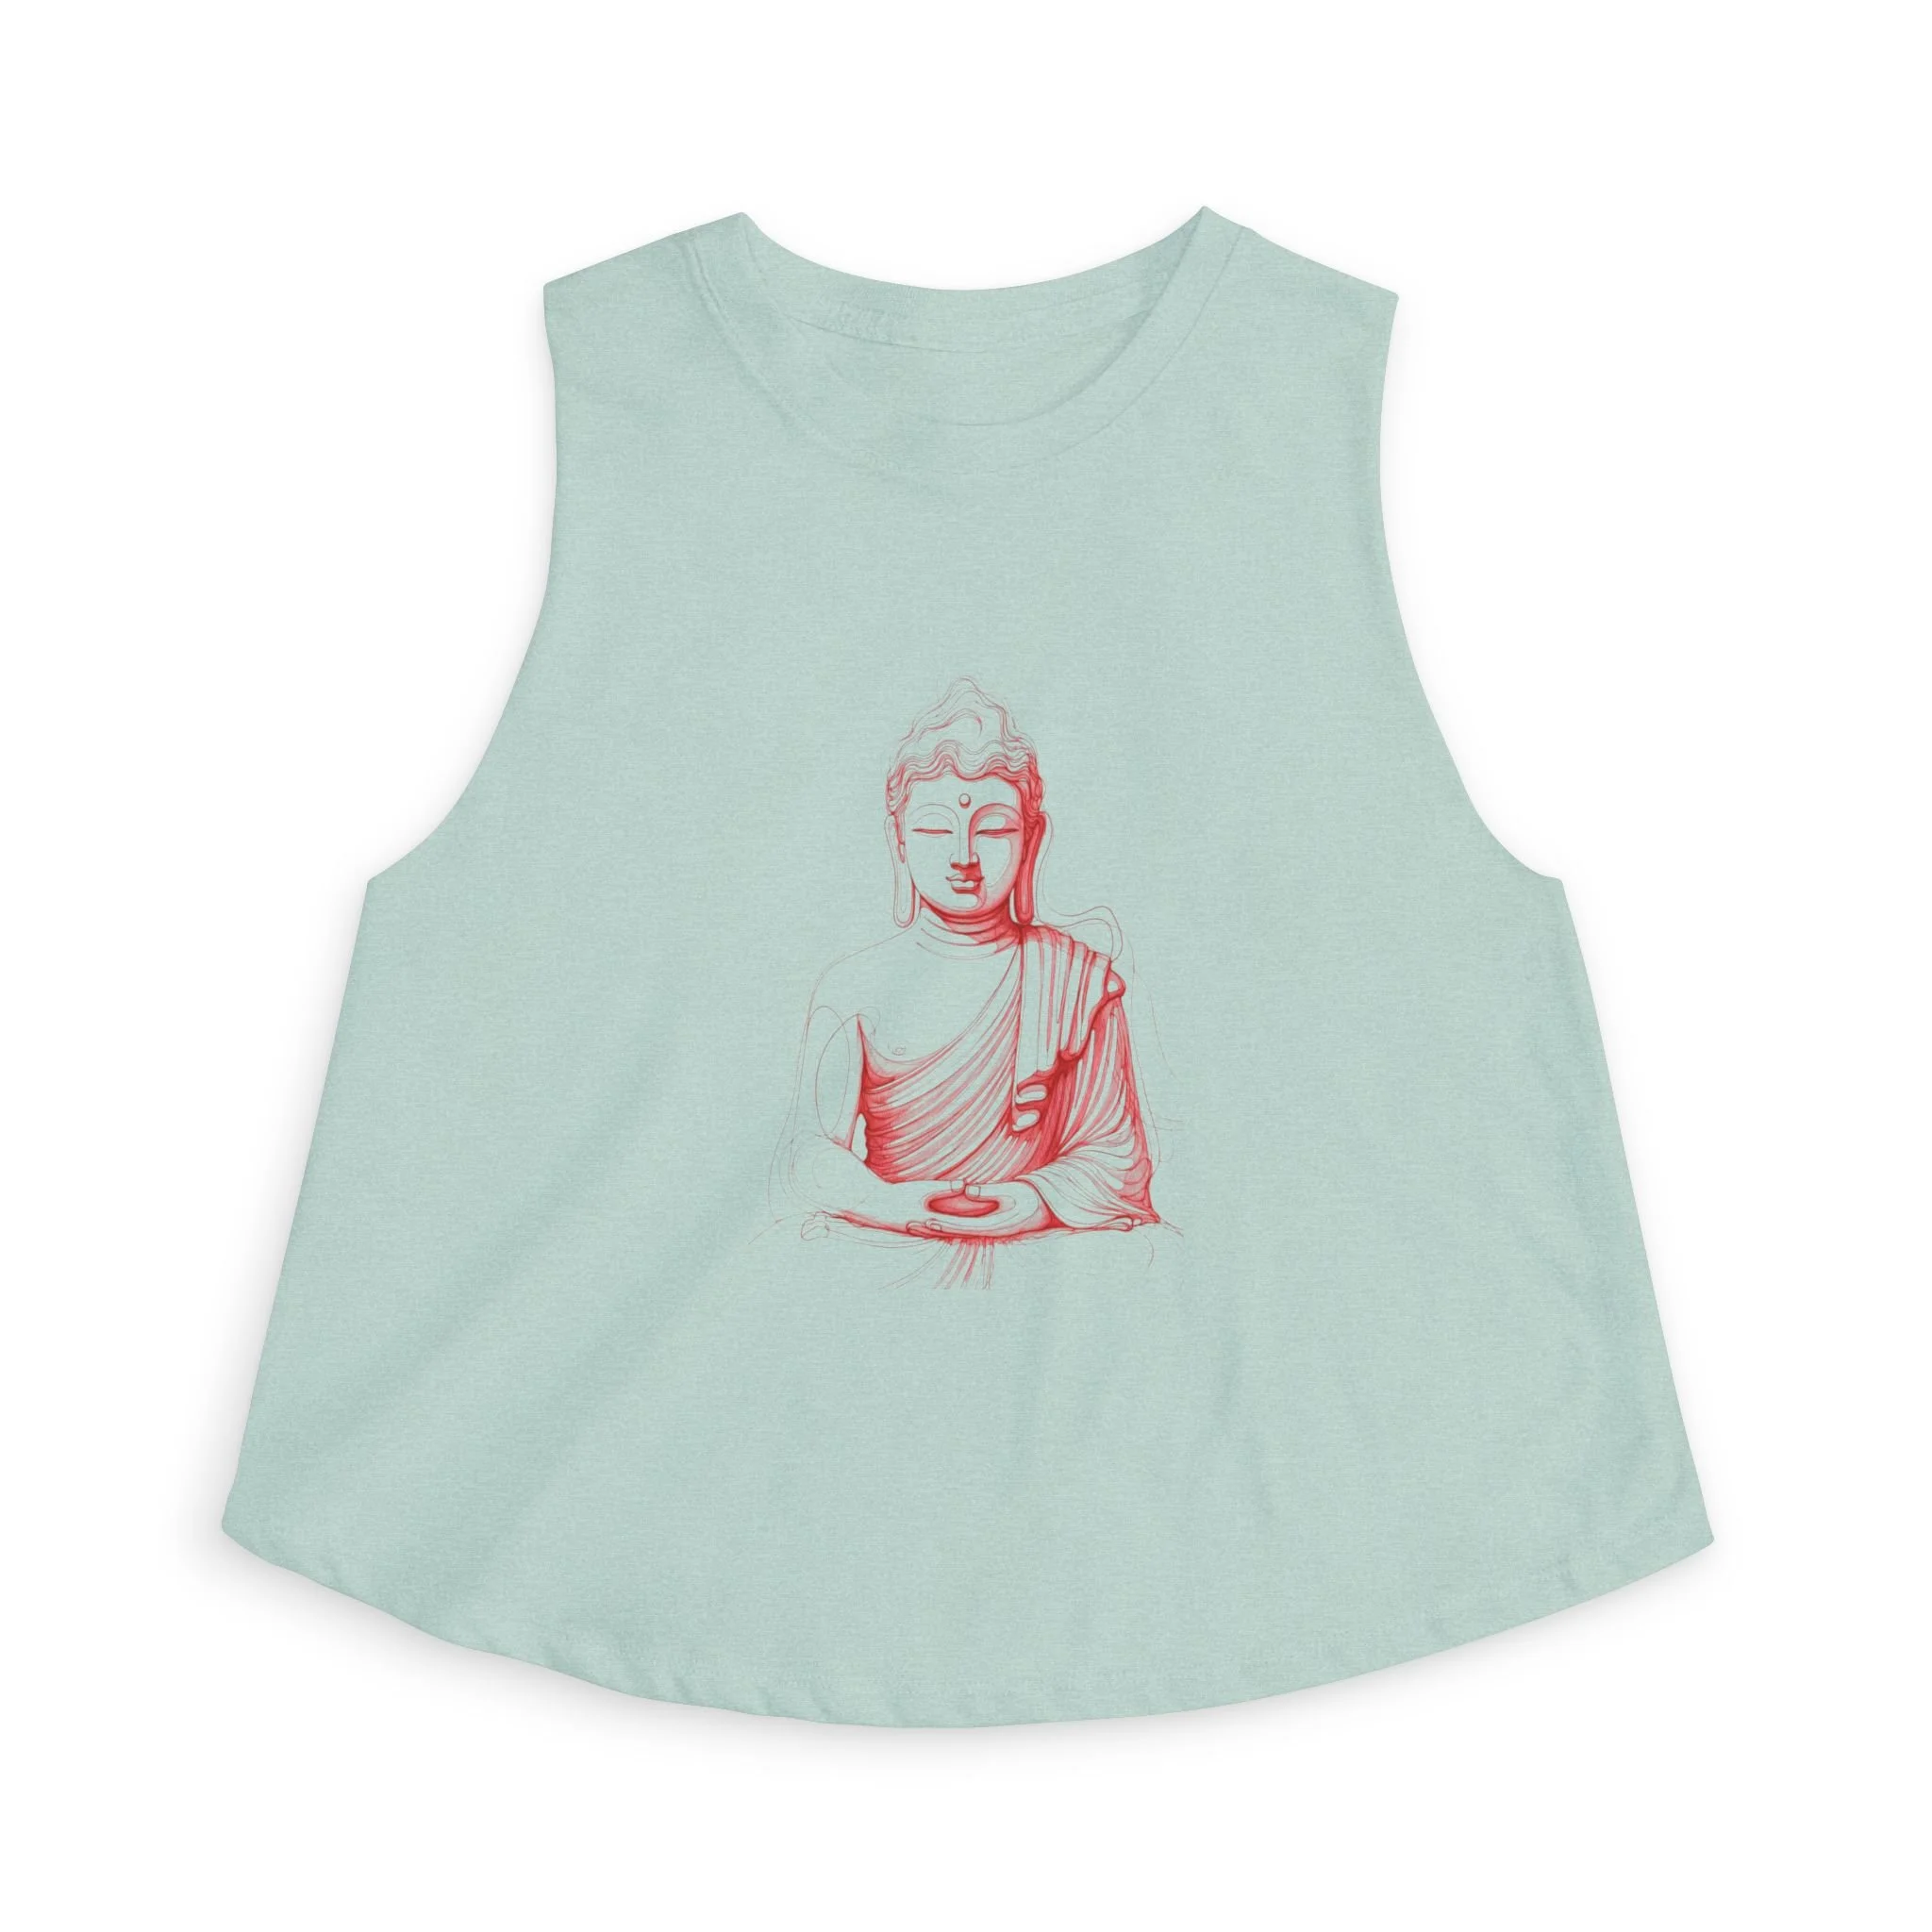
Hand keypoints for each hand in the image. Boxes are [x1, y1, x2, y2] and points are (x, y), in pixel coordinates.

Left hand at [908, 1180, 1053, 1240]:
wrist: (1046, 1209)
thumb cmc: (1031, 1198)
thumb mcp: (1011, 1192)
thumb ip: (988, 1192)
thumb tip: (967, 1190)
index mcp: (992, 1226)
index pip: (962, 1226)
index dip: (943, 1223)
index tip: (926, 1219)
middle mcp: (986, 1232)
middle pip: (955, 1232)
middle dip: (934, 1229)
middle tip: (913, 1224)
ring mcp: (987, 1231)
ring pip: (958, 1231)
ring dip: (938, 1228)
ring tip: (918, 1223)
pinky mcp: (988, 1227)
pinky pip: (964, 1228)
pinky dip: (949, 1225)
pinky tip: (936, 1221)